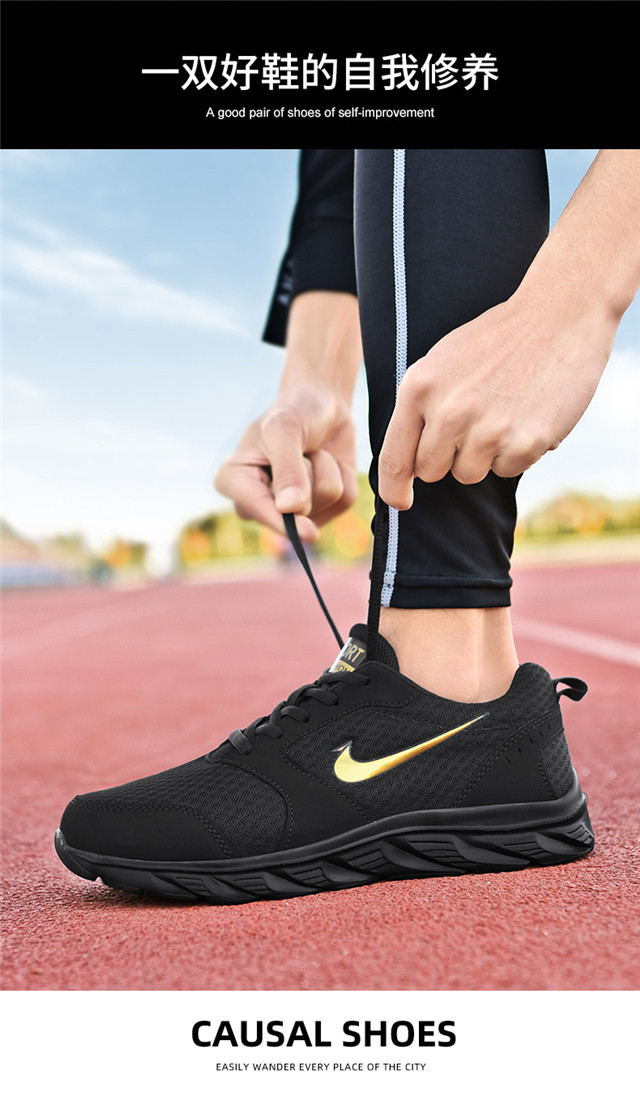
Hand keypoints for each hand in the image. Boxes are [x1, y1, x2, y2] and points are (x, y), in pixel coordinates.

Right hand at [214, 381, 357, 540]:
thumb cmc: (293, 411)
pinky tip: (326, 460)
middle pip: (295, 512)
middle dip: (307, 476)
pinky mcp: (322, 509)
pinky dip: (343, 474)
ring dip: (327, 469)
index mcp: (233, 480)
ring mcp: (290, 511)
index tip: (307, 533)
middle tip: (298, 448)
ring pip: (324, 504)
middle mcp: (259, 504)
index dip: (281, 521)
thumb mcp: (284, 430)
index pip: (256, 508)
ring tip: (311, 451)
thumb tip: (290, 509)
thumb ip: (287, 468)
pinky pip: (344, 501)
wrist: (321, 404)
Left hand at [378, 292, 615, 507]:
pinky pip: (508, 470)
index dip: (394, 488)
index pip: (394, 457)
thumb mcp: (441, 362)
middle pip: (431, 471)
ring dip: (484, 456)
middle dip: (448, 458)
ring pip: (469, 474)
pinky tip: (527, 416)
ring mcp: (488, 429)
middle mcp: (449, 412)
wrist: (559, 315)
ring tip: (503, 414)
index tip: (401, 502)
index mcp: (419, 388)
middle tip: (473, 424)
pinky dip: (517, 452)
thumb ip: (420, 406)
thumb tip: (404, 463)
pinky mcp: (525, 442)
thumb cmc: (495, 341)